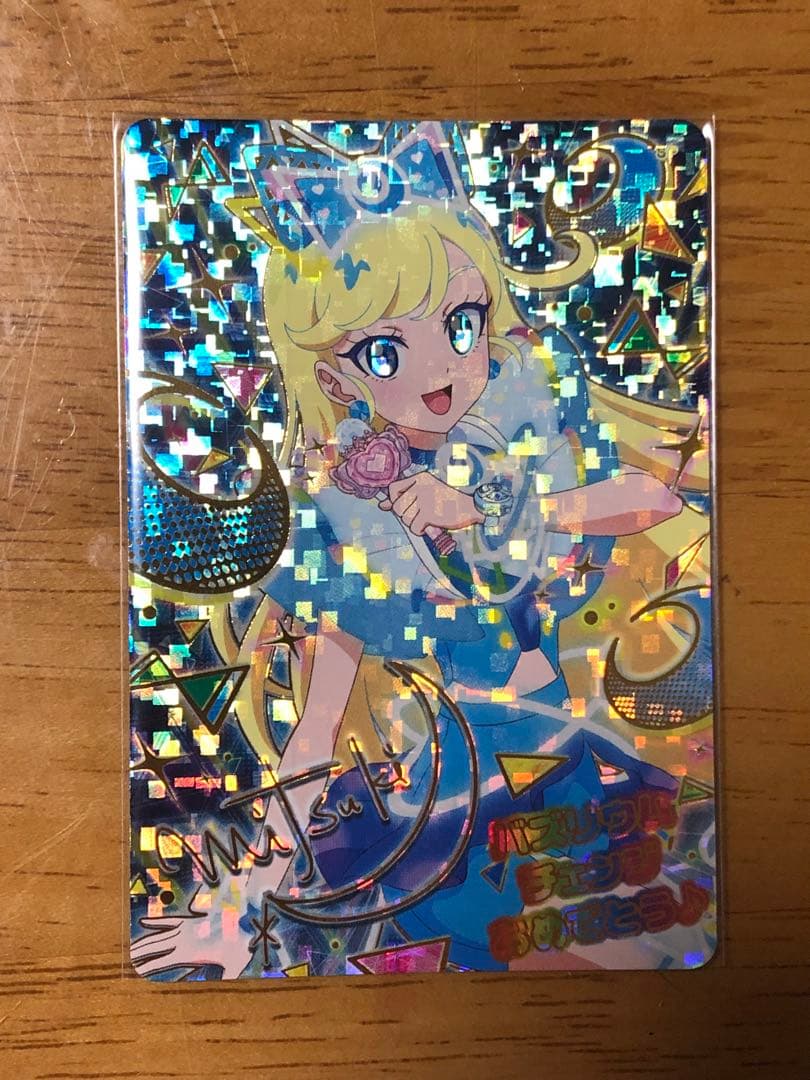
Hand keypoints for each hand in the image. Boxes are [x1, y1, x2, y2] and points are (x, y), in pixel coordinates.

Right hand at [131, 911, 249, 979]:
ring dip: (144, 941)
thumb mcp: (236, 964)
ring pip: (159, 935)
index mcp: (189, 952)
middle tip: (126, 958)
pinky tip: (144, 920)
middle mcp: (183, 939)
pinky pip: (169, 920)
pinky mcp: (189, 920)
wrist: (242, 917)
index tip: (136, 971)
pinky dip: (156, 921)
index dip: (149, 966)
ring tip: (131, 947)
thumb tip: (227, 985)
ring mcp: (185, 928)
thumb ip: (229, 976)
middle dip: (140, 953)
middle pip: (156, 947)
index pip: (162, 961)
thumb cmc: (239, 943)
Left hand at [379, 472, 483, 535]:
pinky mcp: (429, 513)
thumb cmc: (447, 501)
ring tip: (428, 518)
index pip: (392, 489)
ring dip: (415, 523)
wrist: (470, 508)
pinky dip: (420, 530)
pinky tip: (430, 526)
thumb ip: (403, 497)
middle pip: (397, 507)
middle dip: (407, 515)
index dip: (395, 501)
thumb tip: (382, 505)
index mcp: (420, 478)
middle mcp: (421, 486)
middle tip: (422, 514)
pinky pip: (414, 528)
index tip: (407, 506)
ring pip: (404, 519)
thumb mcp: (425, 494)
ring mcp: (425, 499)